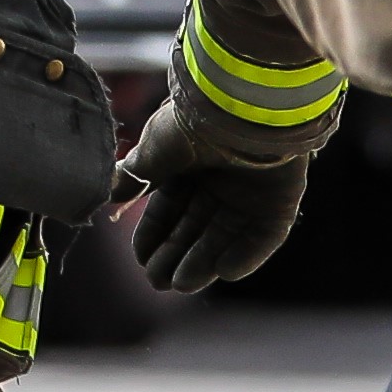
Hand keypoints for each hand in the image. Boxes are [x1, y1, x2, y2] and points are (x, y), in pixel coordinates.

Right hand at [123, 92, 307, 297]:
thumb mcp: (154, 149)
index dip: (154, 235)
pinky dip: (246, 256)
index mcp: (189, 164)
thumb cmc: (194, 122)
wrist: (244, 107)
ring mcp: (252, 193)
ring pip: (225, 237)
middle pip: (195, 228)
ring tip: (183, 284)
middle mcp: (220, 180)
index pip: (168, 209)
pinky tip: (225, 273)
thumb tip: (111, 195)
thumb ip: (136, 175)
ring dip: (205, 262)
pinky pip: (264, 237)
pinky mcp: (280, 201)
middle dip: (175, 255)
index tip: (141, 258)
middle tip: (158, 281)